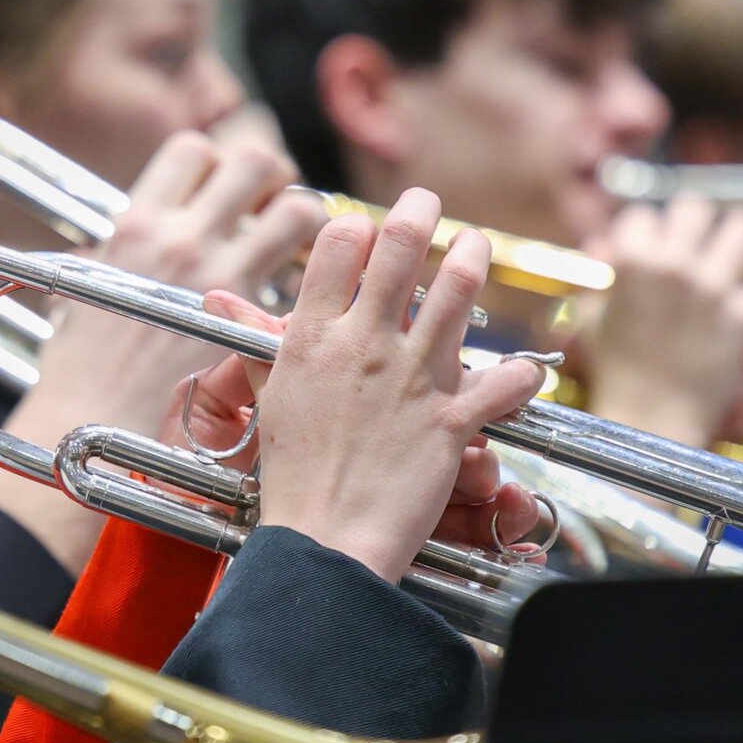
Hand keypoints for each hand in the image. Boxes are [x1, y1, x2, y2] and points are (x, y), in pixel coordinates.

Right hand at [42, 126, 322, 420]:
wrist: (94, 421)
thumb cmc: (79, 366)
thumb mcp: (82, 288)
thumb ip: (109, 256)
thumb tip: (108, 247)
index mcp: (136, 222)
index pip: (194, 150)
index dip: (219, 162)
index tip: (223, 190)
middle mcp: (181, 237)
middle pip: (257, 161)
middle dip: (276, 178)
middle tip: (273, 207)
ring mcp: (220, 277)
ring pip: (299, 209)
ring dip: (307, 220)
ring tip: (300, 245)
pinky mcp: (250, 322)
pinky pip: (305, 280)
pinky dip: (315, 281)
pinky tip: (306, 297)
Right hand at [249, 190, 549, 582]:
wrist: (324, 541)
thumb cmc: (290, 474)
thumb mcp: (266, 396)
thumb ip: (258, 340)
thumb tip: (218, 296)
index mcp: (313, 338)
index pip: (337, 246)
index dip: (356, 228)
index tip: (366, 231)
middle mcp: (364, 346)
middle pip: (401, 249)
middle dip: (420, 212)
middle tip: (427, 201)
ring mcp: (411, 380)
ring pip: (457, 293)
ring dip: (473, 260)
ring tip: (477, 245)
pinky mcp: (451, 420)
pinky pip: (505, 382)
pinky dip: (521, 376)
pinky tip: (524, 372)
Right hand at [576, 199, 742, 448]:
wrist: (647, 419)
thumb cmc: (614, 373)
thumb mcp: (592, 320)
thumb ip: (599, 278)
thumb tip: (602, 244)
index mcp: (632, 264)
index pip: (642, 217)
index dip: (644, 230)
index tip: (650, 243)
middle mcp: (676, 267)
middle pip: (694, 208)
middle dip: (694, 220)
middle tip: (696, 236)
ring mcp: (714, 291)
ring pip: (742, 230)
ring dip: (739, 235)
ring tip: (736, 247)